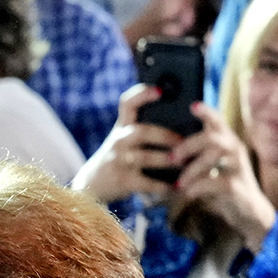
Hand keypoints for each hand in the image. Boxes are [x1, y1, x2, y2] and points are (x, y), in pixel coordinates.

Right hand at [72, 83, 180, 202]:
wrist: (93, 185)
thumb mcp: (125, 141)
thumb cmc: (119, 159)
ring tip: (184, 163)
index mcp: (122, 127)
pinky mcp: (122, 180)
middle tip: (184, 141)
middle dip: (165, 136)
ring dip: (166, 160)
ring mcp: (119, 160)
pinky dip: (163, 186)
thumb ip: (144, 131)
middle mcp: (119, 141)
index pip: (128, 103)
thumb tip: (182, 125)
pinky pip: (146, 182)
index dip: (141, 94)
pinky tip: (176, 187)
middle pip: (142, 132)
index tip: (159, 91)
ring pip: (145, 157)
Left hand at [168, 104, 276, 241]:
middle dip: (188, 145)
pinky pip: (216, 181)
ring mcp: (238, 168)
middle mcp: (235, 150)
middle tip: (172, 159)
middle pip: (212, 136)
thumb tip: (169, 151)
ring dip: (192, 168)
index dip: (207, 112)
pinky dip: (198, 187)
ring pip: (215, 155)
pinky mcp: (238, 187)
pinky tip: (189, 193)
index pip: (218, 121)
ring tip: (179, 182)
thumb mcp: (213, 168)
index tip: (193, 105)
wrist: (249, 213)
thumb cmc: (225, 187)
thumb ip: (199, 156)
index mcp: (227, 142)